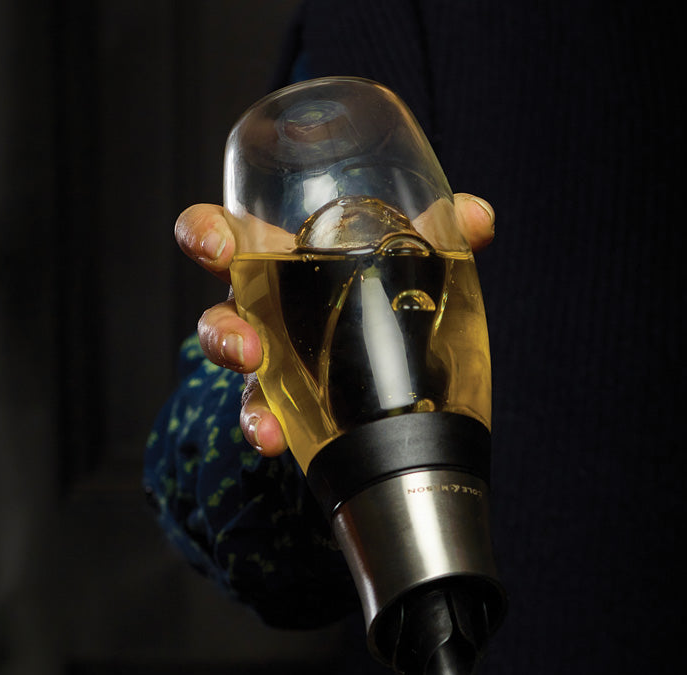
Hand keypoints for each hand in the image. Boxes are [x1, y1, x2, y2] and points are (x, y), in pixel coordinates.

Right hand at [174, 194, 496, 456]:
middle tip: (244, 345)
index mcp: (277, 260)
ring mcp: (274, 367)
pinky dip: (270, 432)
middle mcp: (263, 314)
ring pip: (244, 385)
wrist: (391, 348)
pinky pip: (271, 422)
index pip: (225, 237)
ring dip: (253, 403)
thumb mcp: (403, 246)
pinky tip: (277, 444)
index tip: (217, 244)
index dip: (207, 235)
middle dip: (221, 332)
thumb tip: (479, 218)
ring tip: (265, 420)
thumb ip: (438, 228)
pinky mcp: (291, 409)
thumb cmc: (374, 279)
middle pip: (221, 317)